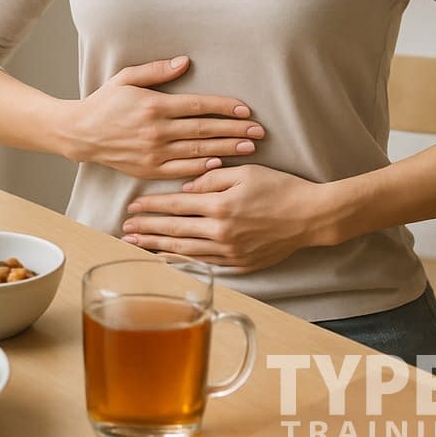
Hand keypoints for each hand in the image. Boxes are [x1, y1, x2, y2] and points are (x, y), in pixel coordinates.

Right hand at [64, 56, 264, 178]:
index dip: (224, 107)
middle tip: (259, 131)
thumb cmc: (105, 102)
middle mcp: (157, 130)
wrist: (81, 133)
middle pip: (204, 129)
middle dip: (235, 130)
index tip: (246, 110)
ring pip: (198, 151)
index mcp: (154, 105)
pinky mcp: (149, 169)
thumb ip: (157, 70)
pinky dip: (203, 168)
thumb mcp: (127, 78)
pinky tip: (221, 164)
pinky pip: (182, 170)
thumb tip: (185, 62)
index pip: (198, 106)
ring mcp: (154, 153)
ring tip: (250, 148)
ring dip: (226, 149)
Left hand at [120, 164, 337, 272]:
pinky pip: (205, 264)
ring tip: (138, 246)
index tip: (132, 208)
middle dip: (147, 230)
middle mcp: (221, 232)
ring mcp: (230, 252)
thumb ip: (211, 178)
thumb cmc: (279, 188)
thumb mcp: (245, 172)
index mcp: (220, 206)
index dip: (151, 207)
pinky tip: (169, 261)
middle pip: (174, 232)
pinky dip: (183, 263)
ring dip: (159, 248)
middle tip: (124, 231)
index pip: (175, 206)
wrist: (311, 216)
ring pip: (186, 251)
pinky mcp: (240, 264)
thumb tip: (186, 189)